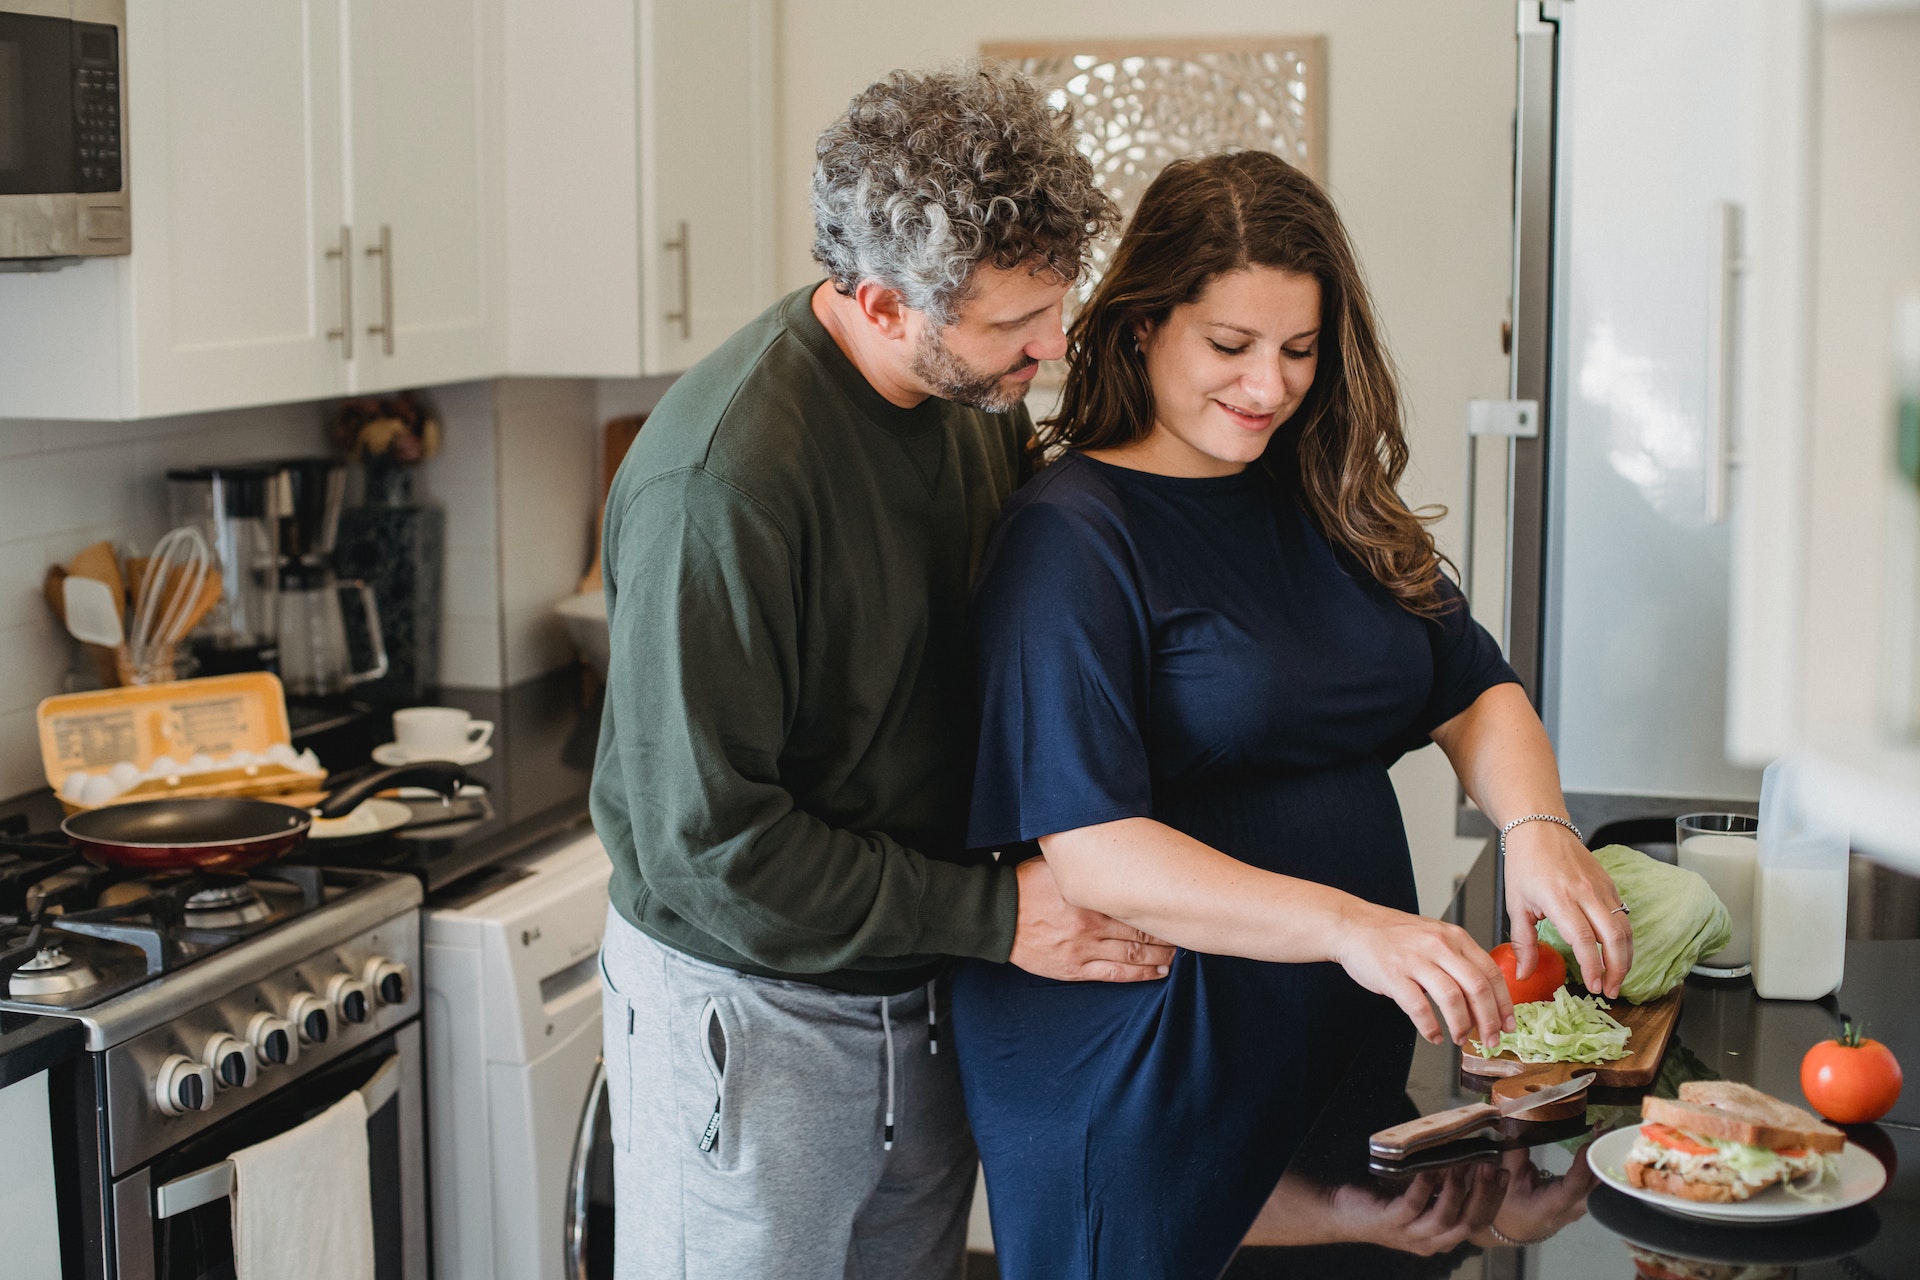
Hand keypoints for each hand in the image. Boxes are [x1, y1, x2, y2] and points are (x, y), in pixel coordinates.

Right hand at [1008, 856, 1173, 981]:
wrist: (997, 916)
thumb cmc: (1025, 885)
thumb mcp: (1056, 864)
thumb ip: (1083, 861)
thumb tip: (1108, 843)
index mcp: (1090, 896)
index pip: (1138, 902)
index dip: (1162, 906)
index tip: (1180, 904)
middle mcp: (1092, 924)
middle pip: (1141, 931)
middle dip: (1167, 933)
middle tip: (1187, 931)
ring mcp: (1084, 950)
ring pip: (1133, 955)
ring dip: (1160, 955)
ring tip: (1178, 952)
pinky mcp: (1074, 968)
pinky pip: (1115, 975)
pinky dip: (1140, 974)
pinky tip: (1158, 972)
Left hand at [1327, 1161, 1507, 1255]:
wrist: (1344, 1213)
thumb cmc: (1386, 1201)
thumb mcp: (1422, 1197)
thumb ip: (1444, 1187)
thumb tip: (1469, 1158)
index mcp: (1443, 1236)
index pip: (1479, 1223)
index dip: (1494, 1199)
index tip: (1503, 1172)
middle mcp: (1431, 1241)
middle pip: (1468, 1224)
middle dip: (1483, 1195)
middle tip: (1489, 1166)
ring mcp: (1410, 1234)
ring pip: (1445, 1219)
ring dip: (1456, 1190)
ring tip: (1461, 1165)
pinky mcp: (1390, 1222)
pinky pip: (1413, 1205)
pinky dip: (1424, 1186)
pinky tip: (1429, 1168)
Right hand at [1333, 904, 1513, 1046]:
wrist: (1353, 925)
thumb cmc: (1393, 934)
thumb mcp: (1434, 935)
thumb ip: (1458, 958)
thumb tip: (1482, 994)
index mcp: (1454, 937)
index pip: (1491, 972)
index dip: (1504, 1003)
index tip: (1508, 1023)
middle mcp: (1438, 946)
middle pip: (1477, 988)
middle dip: (1489, 1021)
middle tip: (1490, 1039)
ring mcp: (1415, 960)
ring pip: (1452, 999)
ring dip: (1461, 1026)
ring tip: (1459, 1038)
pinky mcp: (1393, 975)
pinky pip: (1419, 1007)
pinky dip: (1430, 1027)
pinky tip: (1434, 1035)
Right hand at [1484, 1145, 1597, 1244]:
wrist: (1514, 1229)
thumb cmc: (1508, 1205)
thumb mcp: (1506, 1180)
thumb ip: (1515, 1155)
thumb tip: (1519, 1126)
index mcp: (1548, 1207)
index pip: (1572, 1189)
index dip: (1582, 1169)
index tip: (1587, 1145)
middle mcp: (1569, 1210)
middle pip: (1595, 1191)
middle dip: (1603, 1163)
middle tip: (1606, 1135)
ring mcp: (1579, 1209)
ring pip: (1600, 1189)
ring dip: (1605, 1163)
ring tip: (1606, 1136)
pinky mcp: (1582, 1203)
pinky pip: (1597, 1187)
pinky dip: (1602, 1168)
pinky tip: (1603, 1148)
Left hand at [1503, 822, 1633, 997]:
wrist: (1540, 828)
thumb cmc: (1524, 864)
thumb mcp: (1515, 905)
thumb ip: (1523, 943)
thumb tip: (1523, 974)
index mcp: (1559, 898)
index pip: (1584, 939)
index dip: (1592, 966)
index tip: (1593, 987)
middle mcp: (1585, 892)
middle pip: (1614, 937)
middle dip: (1617, 969)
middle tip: (1609, 991)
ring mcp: (1601, 887)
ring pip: (1625, 928)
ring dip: (1625, 958)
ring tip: (1615, 980)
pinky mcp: (1610, 884)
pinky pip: (1624, 916)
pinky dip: (1625, 940)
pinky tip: (1617, 956)